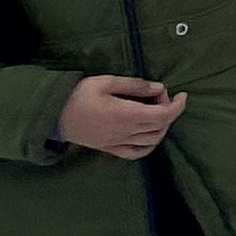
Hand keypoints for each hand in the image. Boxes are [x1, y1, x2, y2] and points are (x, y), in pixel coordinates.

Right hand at [58, 75, 186, 158]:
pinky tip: (150, 135)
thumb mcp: (107, 82)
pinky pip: (136, 153)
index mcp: (126, 115)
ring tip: (157, 111)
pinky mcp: (110, 149)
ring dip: (162, 127)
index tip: (182, 94)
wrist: (54, 115)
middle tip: (162, 96)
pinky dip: (149, 145)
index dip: (178, 106)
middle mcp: (126, 133)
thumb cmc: (79, 95)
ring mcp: (118, 144)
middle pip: (160, 127)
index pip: (163, 115)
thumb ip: (135, 86)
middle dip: (169, 111)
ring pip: (152, 141)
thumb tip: (160, 88)